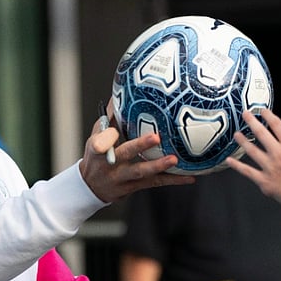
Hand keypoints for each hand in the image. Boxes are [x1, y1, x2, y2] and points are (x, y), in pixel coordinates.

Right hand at [79, 115, 193, 202]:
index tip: (114, 130)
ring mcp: (122, 178)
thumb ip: (110, 117)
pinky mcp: (134, 187)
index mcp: (98, 149)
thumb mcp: (96, 136)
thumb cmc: (97, 156)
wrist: (91, 188)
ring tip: (174, 159)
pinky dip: (173, 180)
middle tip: (155, 138)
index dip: (105, 138)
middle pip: (124, 154)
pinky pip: (155, 182)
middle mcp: (109, 165)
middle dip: (140, 146)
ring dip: (158, 165)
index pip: (99, 143)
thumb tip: (121, 93)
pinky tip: (189, 177)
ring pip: (141, 172)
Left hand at [226, 108, 280, 213]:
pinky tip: (229, 159)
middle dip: (252, 122)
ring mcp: (270, 168)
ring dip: (243, 141)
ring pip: (252, 150)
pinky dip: (237, 165)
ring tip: (236, 134)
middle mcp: (279, 155)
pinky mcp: (265, 181)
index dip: (269, 116)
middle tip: (245, 113)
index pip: (278, 126)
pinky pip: (247, 171)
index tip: (262, 110)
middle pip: (262, 134)